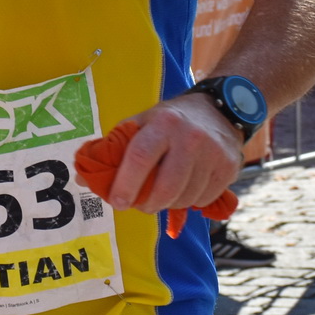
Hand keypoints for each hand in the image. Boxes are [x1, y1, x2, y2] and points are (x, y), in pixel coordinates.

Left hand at [103, 94, 243, 214]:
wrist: (220, 109)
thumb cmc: (171, 121)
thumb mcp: (143, 123)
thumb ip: (115, 149)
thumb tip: (84, 178)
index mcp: (164, 123)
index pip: (140, 157)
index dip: (125, 184)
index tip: (117, 202)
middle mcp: (191, 138)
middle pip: (165, 187)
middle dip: (148, 204)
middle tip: (140, 205)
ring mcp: (213, 154)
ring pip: (184, 198)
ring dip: (168, 203)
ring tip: (163, 193)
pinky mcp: (229, 168)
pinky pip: (203, 200)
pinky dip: (190, 201)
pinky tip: (185, 188)